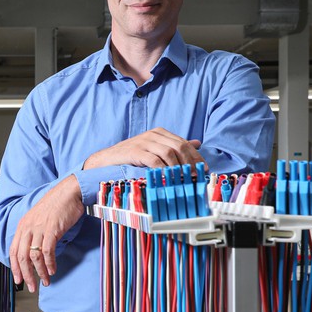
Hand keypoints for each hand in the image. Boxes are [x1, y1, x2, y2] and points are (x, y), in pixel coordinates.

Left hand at [9, 176, 83, 292]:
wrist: (69, 191)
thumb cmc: (57, 205)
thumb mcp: (39, 219)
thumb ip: (34, 233)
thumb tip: (34, 252)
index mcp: (23, 225)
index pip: (13, 251)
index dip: (15, 268)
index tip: (18, 279)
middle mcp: (28, 227)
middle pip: (21, 257)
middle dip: (26, 275)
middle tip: (31, 286)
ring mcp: (39, 228)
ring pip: (34, 257)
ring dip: (39, 272)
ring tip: (45, 281)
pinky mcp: (51, 230)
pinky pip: (47, 251)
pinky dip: (49, 263)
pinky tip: (52, 269)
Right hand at [83, 127, 203, 169]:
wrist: (107, 160)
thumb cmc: (132, 156)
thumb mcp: (155, 148)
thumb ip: (174, 145)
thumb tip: (197, 143)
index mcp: (160, 133)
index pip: (183, 142)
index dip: (195, 156)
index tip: (204, 169)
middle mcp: (153, 135)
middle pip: (179, 146)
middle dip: (190, 162)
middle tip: (197, 175)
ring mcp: (144, 142)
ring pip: (169, 152)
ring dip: (180, 167)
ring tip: (185, 178)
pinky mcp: (135, 151)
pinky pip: (154, 160)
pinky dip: (164, 169)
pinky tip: (169, 177)